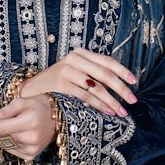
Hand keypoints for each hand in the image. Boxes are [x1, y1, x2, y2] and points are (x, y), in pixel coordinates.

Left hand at [0, 95, 55, 159]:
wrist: (59, 117)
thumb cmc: (39, 105)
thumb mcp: (22, 102)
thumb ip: (3, 112)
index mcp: (29, 122)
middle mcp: (30, 138)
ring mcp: (31, 149)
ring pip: (1, 143)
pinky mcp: (30, 156)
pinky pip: (9, 149)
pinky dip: (3, 140)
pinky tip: (4, 132)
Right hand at [21, 48, 136, 116]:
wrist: (30, 89)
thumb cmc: (57, 83)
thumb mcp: (75, 72)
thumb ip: (93, 74)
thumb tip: (120, 86)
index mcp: (81, 53)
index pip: (107, 61)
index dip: (123, 71)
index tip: (134, 82)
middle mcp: (75, 58)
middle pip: (105, 74)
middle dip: (121, 89)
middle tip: (133, 100)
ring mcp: (67, 70)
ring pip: (97, 87)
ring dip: (112, 101)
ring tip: (121, 111)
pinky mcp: (61, 83)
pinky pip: (85, 95)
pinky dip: (99, 105)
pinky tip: (107, 111)